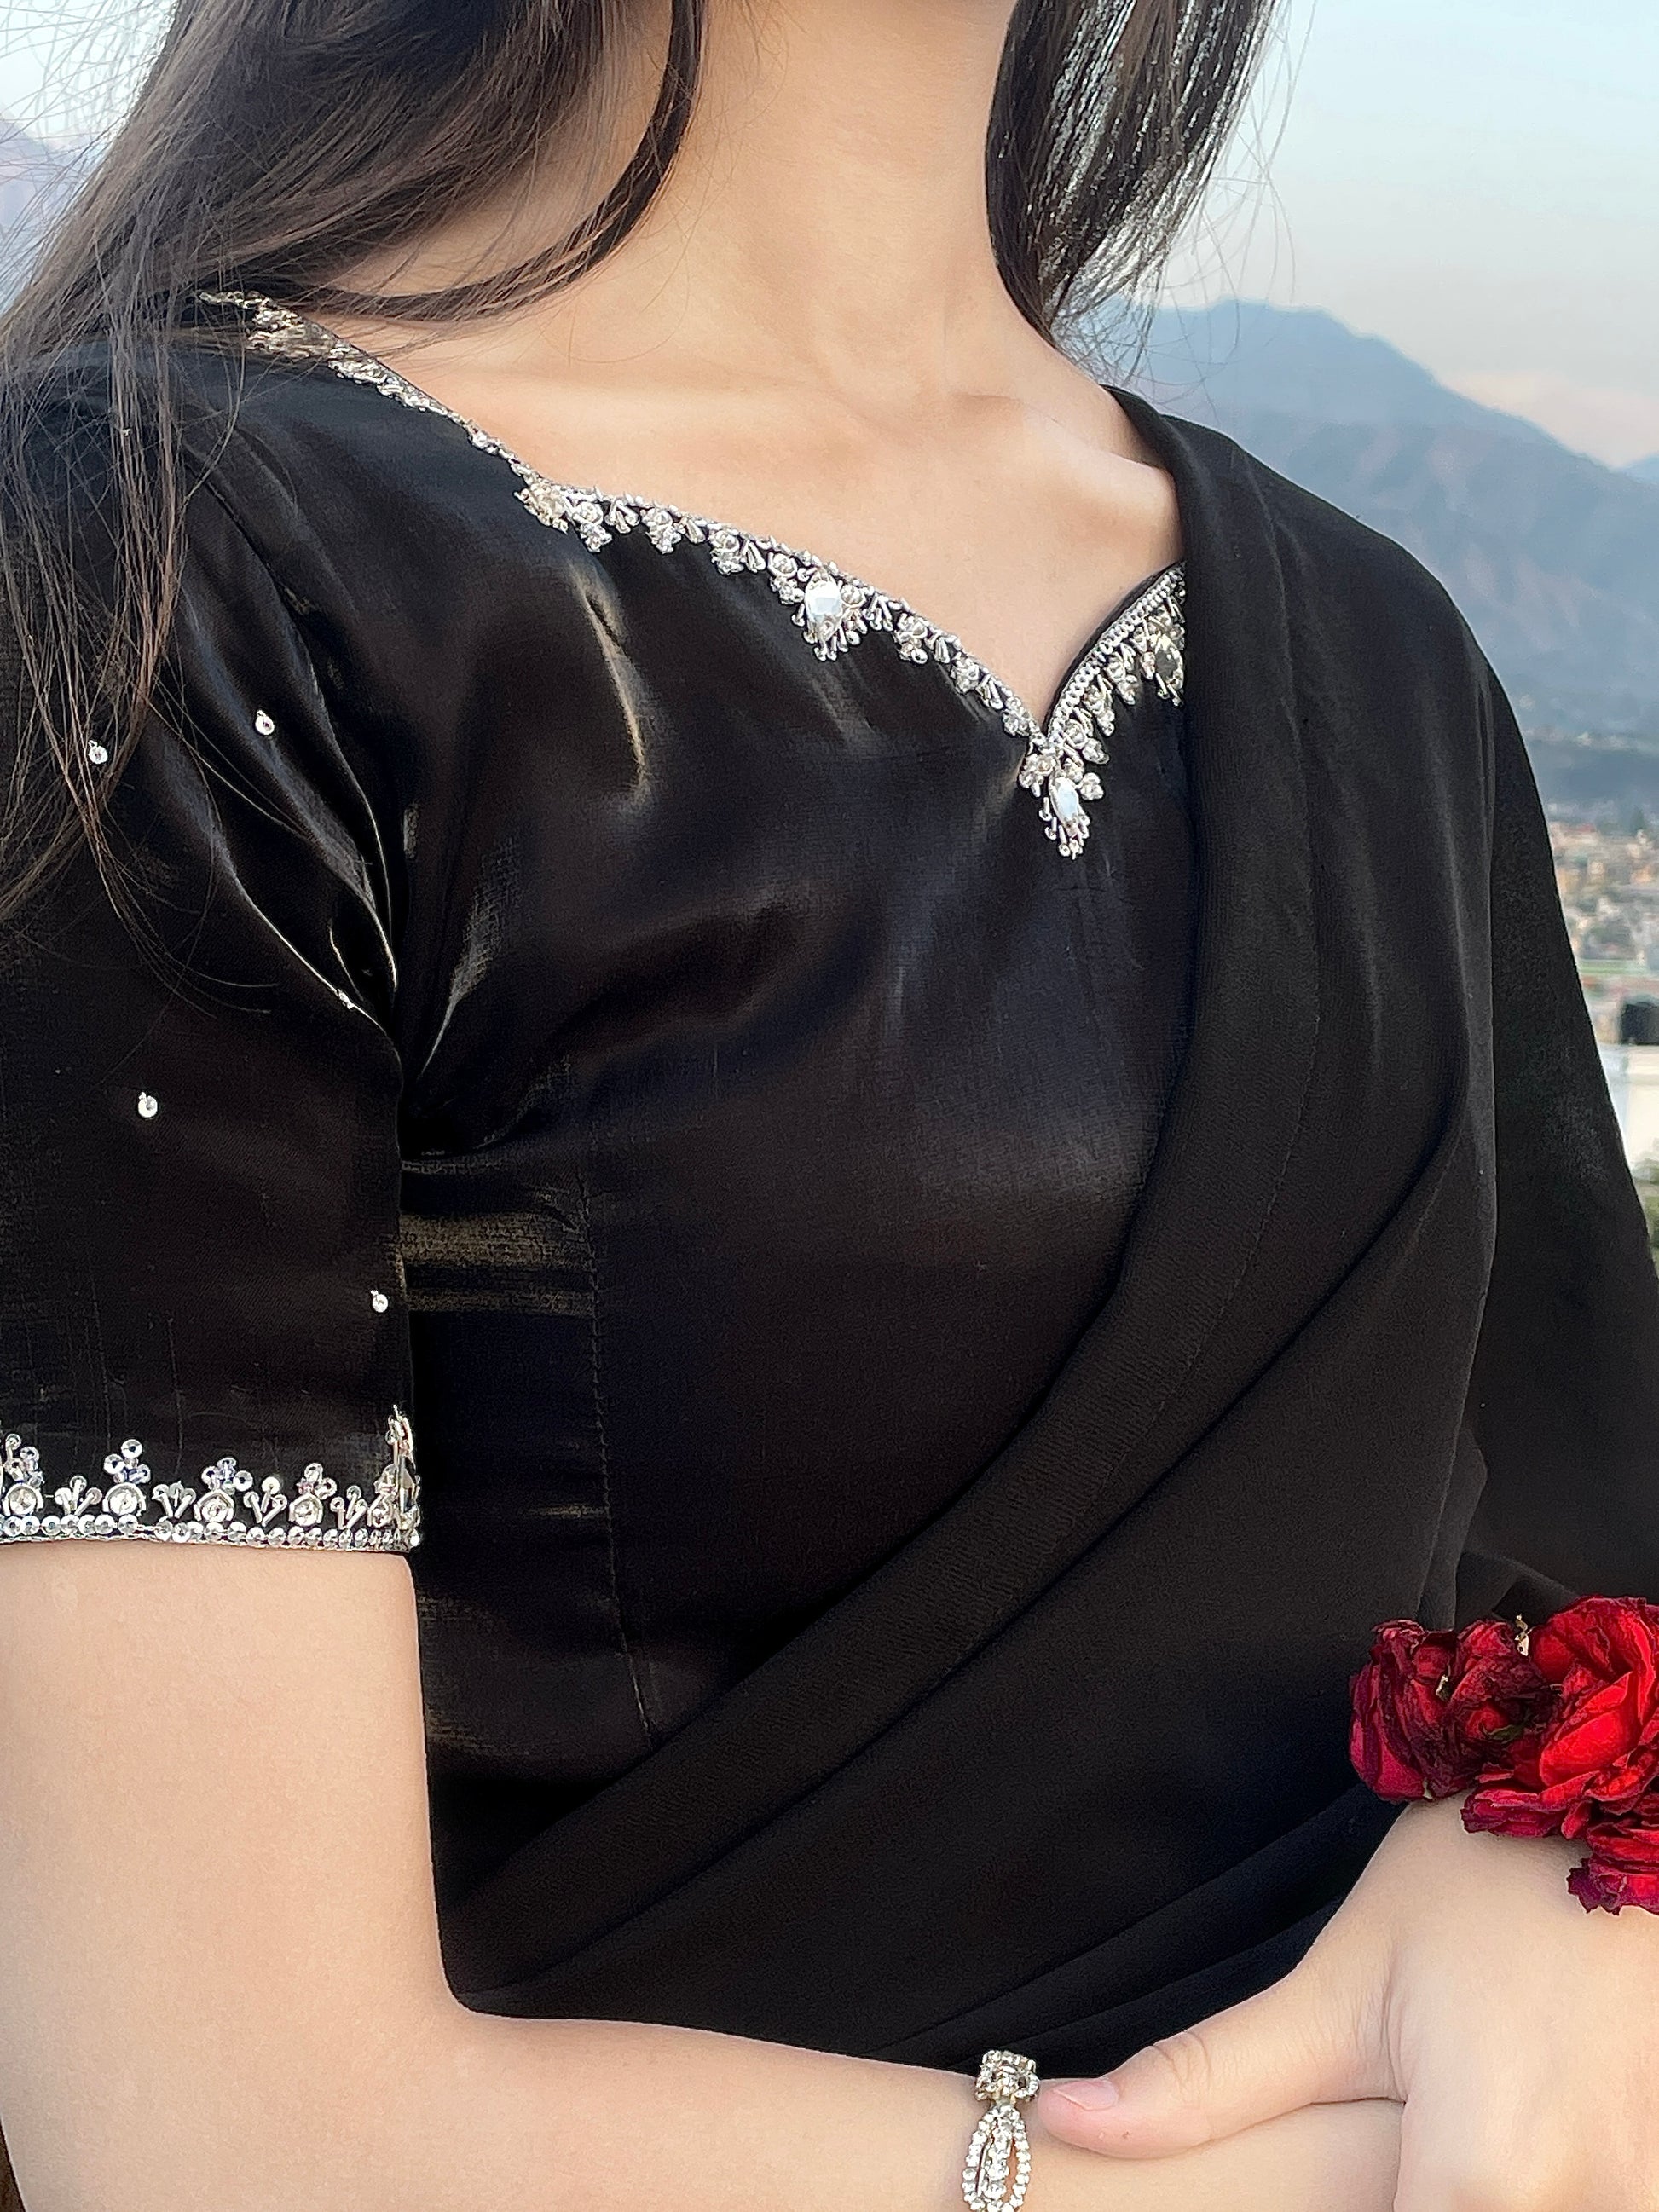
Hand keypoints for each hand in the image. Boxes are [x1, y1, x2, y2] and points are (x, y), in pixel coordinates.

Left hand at [1035, 1793, 1658, 2209]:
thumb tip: (1060, 2123)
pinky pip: (1586, 2204)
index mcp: (1487, 2182)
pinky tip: (1471, 2132)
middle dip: (1383, 2201)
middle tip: (1356, 2142)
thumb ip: (1204, 2080)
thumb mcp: (1334, 1984)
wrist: (1616, 1799)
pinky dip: (1526, 2186)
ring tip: (1411, 2124)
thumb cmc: (1475, 1882)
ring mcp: (1645, 2193)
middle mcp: (1593, 2209)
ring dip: (1453, 2191)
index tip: (1287, 2196)